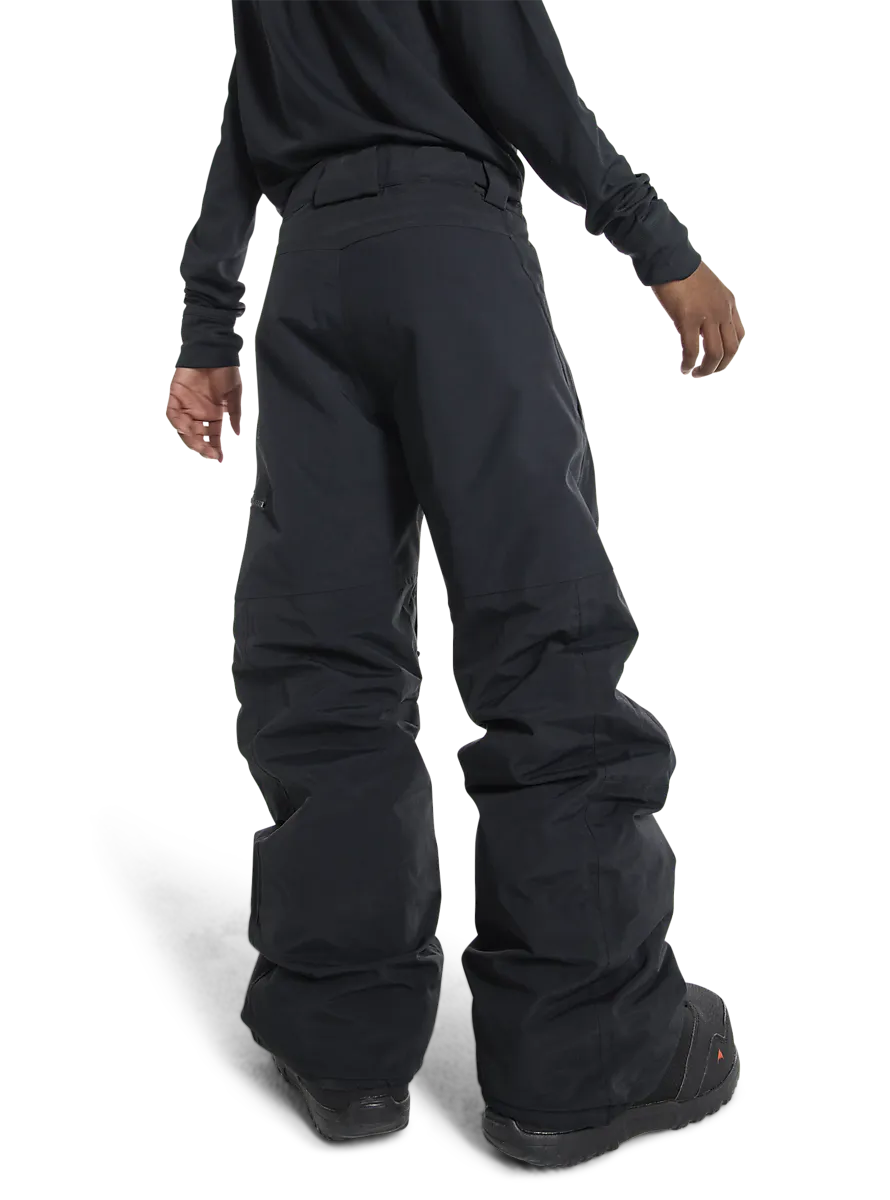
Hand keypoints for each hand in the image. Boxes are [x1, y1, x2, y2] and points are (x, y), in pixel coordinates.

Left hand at [166, 365, 243, 462]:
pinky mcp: (175, 395)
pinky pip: (173, 412)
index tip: (219, 459)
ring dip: (191, 437)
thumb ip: (234, 414)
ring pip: (185, 428)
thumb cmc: (226, 370)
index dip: (215, 448)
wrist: (214, 351)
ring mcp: (187, 405)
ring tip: (200, 443)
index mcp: (214, 414)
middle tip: (210, 453)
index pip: (213, 436)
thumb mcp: (234, 395)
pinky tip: (186, 427)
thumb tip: (238, 433)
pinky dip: (178, 421)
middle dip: (203, 447)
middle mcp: (199, 412)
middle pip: (198, 436)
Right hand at [650, 261, 744, 377]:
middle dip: (718, 366)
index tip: (716, 360)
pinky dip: (688, 364)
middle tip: (705, 372)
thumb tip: (702, 320)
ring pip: (713, 354)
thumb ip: (711, 303)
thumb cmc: (682, 269)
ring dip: (705, 370)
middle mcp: (722, 311)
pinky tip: (682, 369)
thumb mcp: (708, 286)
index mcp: (728, 302)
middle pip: (730, 349)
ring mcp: (706, 316)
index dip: (729, 353)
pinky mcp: (688, 319)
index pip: (738, 335)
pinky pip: (691, 350)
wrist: (670, 257)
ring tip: (694, 374)